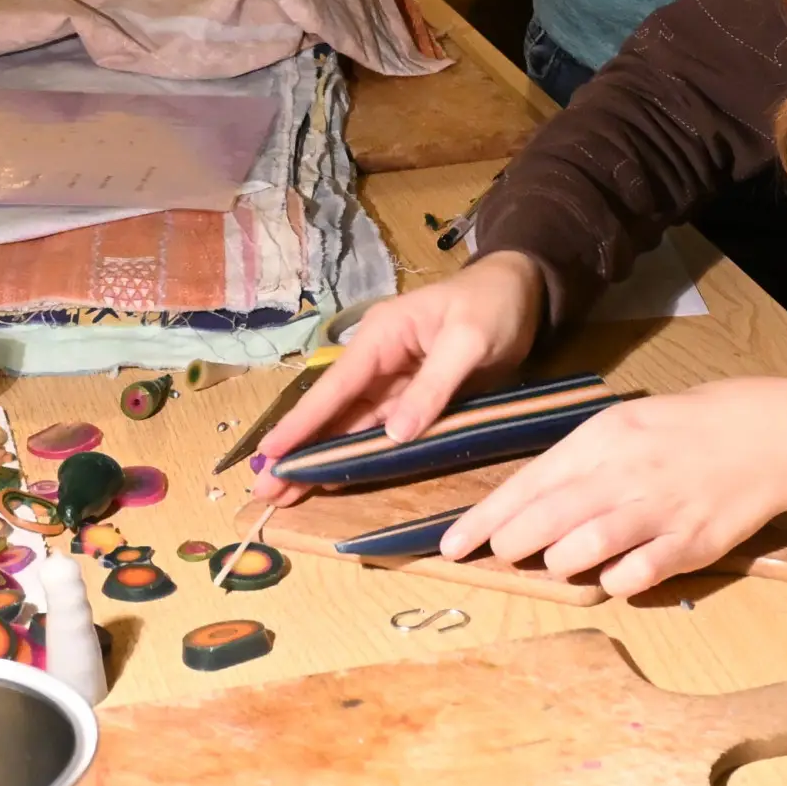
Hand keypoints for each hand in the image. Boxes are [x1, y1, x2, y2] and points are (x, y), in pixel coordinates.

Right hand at [244, 254, 545, 496]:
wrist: (523, 290)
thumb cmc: (493, 305)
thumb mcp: (469, 340)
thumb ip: (434, 386)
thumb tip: (393, 435)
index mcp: (382, 337)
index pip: (335, 387)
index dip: (302, 424)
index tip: (269, 455)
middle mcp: (379, 361)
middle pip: (333, 412)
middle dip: (299, 450)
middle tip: (263, 492)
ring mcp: (394, 381)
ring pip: (351, 426)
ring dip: (321, 459)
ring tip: (285, 495)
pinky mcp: (414, 398)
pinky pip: (381, 429)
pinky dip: (357, 454)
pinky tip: (334, 478)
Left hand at [435, 377, 786, 597]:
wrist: (764, 434)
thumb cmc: (683, 427)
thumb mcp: (622, 424)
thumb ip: (577, 462)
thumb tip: (528, 500)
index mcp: (601, 439)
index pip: (528, 484)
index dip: (484, 519)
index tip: (450, 545)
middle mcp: (624, 474)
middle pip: (546, 520)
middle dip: (512, 543)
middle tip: (503, 554)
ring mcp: (657, 511)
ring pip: (583, 551)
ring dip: (558, 563)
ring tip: (558, 560)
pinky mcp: (689, 545)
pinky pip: (634, 576)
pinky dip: (612, 583)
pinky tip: (609, 576)